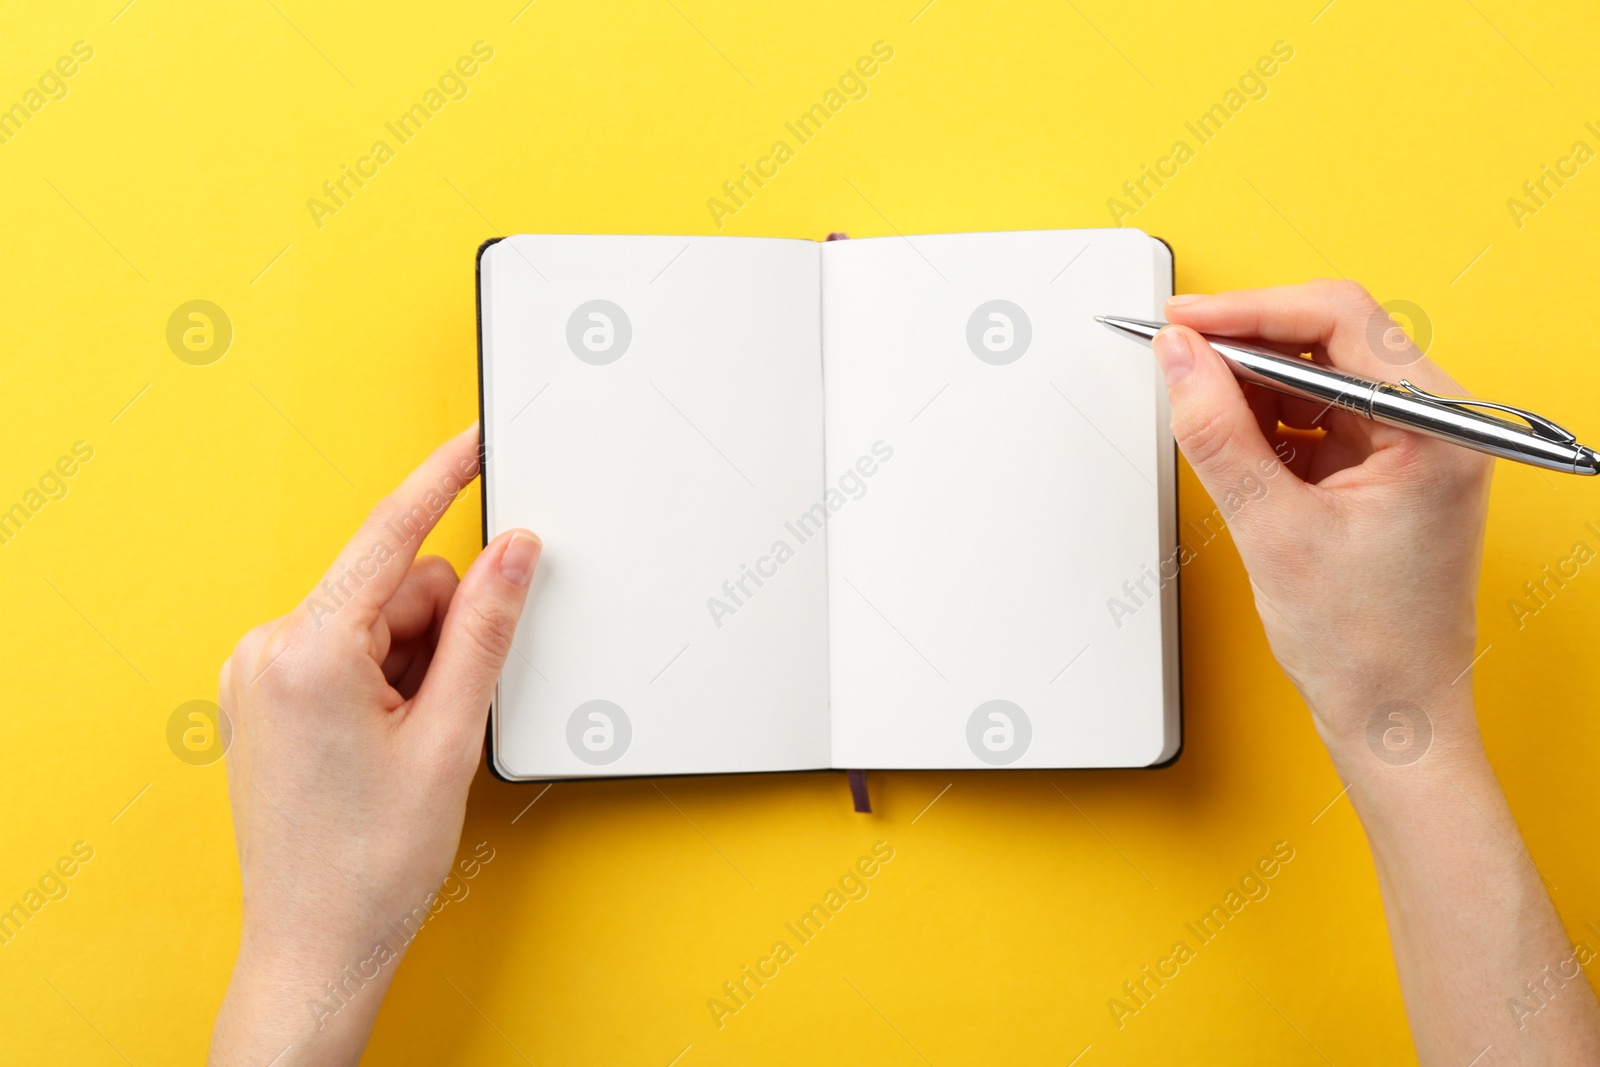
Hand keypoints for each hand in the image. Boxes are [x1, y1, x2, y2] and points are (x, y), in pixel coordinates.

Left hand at [209, 426, 540, 1065]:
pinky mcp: (263, 697)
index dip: (442, 482)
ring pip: (373, 620)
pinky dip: (386, 675)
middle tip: (450, 708)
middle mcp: (266, 651)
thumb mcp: (449, 734)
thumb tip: (513, 553)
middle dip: (440, 630)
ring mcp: (257, 676)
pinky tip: (391, 737)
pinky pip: (345, 649)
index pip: (388, 537)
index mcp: (305, 652)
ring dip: (415, 660)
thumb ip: (485, 628)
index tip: (475, 443)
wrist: (317, 944)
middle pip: (391, 587)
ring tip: (416, 739)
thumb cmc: (371, 862)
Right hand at [1157, 280, 1492, 760]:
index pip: (1340, 319)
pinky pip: (1319, 416)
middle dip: (1247, 345)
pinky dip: (1269, 421)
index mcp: (1437, 427)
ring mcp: (1412, 444)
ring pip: (1319, 374)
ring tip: (1200, 410)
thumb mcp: (1272, 529)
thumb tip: (1179, 358)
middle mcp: (1437, 423)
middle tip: (1177, 359)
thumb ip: (1218, 433)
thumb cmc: (1366, 645)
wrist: (1392, 716)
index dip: (1250, 310)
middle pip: (1330, 337)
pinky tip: (1233, 443)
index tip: (1185, 321)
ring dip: (1254, 385)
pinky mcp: (1385, 467)